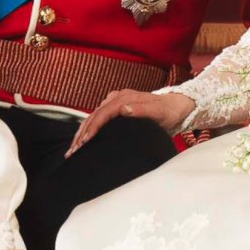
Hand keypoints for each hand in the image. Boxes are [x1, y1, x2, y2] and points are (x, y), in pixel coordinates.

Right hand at [69, 87, 194, 152]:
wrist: (177, 106)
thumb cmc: (169, 112)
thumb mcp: (159, 112)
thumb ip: (142, 110)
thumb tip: (123, 109)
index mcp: (125, 98)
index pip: (103, 113)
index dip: (92, 128)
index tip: (84, 142)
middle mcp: (117, 97)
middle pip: (94, 115)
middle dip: (81, 134)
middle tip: (72, 152)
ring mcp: (115, 101)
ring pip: (93, 117)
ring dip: (82, 132)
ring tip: (72, 149)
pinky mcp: (116, 108)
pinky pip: (98, 118)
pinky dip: (89, 129)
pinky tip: (83, 140)